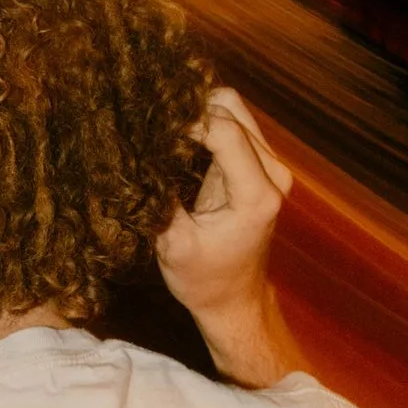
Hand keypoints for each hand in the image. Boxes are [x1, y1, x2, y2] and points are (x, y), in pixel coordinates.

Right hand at [156, 88, 299, 386]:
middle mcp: (273, 173)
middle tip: (150, 123)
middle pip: (230, 109)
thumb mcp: (173, 245)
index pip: (222, 131)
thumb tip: (134, 154)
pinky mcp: (263, 164)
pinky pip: (234, 124)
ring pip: (233, 109)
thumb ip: (158, 198)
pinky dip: (204, 121)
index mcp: (256, 195)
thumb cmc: (204, 280)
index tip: (146, 127)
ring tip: (161, 128)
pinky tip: (176, 134)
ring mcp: (272, 165)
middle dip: (188, 109)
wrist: (234, 298)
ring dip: (197, 112)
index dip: (182, 121)